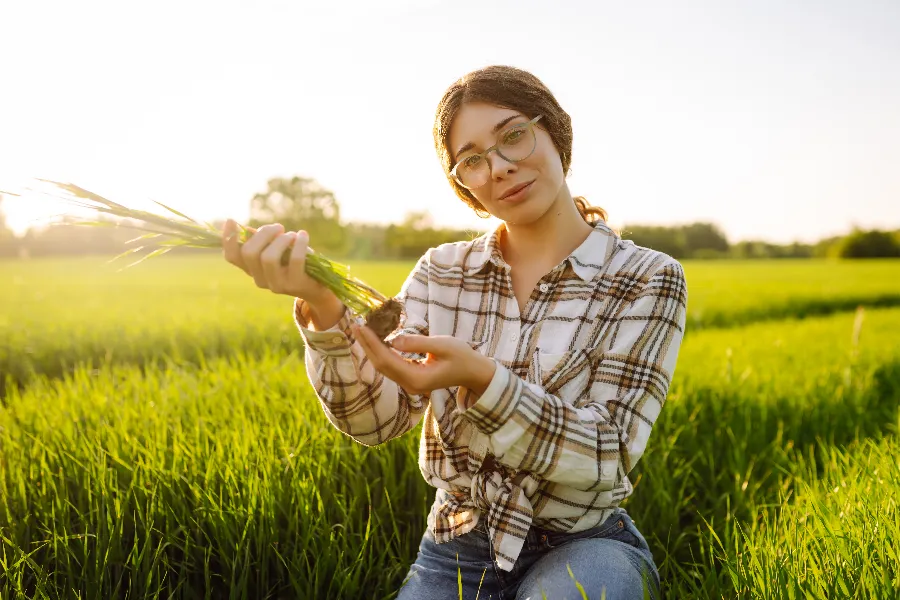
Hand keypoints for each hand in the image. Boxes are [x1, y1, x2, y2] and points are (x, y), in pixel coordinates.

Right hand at [222, 219, 333, 302]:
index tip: (231, 220)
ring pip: (269, 257)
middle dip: (264, 233)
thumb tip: (247, 229)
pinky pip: (295, 259)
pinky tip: (303, 236)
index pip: (232, 257)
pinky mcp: (295, 284)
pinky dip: (299, 243)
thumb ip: (262, 242)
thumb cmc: (293, 262)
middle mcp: (260, 280)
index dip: (228, 238)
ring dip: (282, 239)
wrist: (316, 287)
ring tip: (292, 235)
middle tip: (278, 227)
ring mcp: (277, 285)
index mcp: (252, 270)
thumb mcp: (277, 251)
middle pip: (249, 253)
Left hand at [351, 324, 495, 399]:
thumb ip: (417, 343)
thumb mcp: (443, 345)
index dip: (372, 343)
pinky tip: (375, 340)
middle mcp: (410, 385)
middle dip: (367, 345)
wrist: (474, 372)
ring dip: (372, 348)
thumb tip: (393, 339)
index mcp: (417, 379)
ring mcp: (410, 384)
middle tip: (354, 325)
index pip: (387, 360)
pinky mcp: (411, 379)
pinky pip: (391, 365)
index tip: (361, 326)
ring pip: (384, 366)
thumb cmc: (462, 357)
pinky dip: (381, 352)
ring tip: (361, 330)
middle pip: (381, 365)